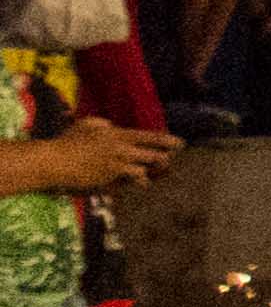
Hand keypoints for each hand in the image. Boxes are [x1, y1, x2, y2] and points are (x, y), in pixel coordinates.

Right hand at [0, 116, 176, 195]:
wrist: (54, 160)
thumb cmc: (65, 142)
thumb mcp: (84, 125)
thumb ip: (100, 123)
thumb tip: (110, 125)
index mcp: (116, 133)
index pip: (148, 136)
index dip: (166, 140)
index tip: (180, 143)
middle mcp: (121, 146)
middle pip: (151, 151)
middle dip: (164, 158)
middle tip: (171, 161)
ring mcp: (117, 161)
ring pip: (145, 165)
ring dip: (151, 171)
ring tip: (155, 175)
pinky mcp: (111, 174)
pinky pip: (132, 177)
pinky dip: (138, 180)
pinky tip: (141, 183)